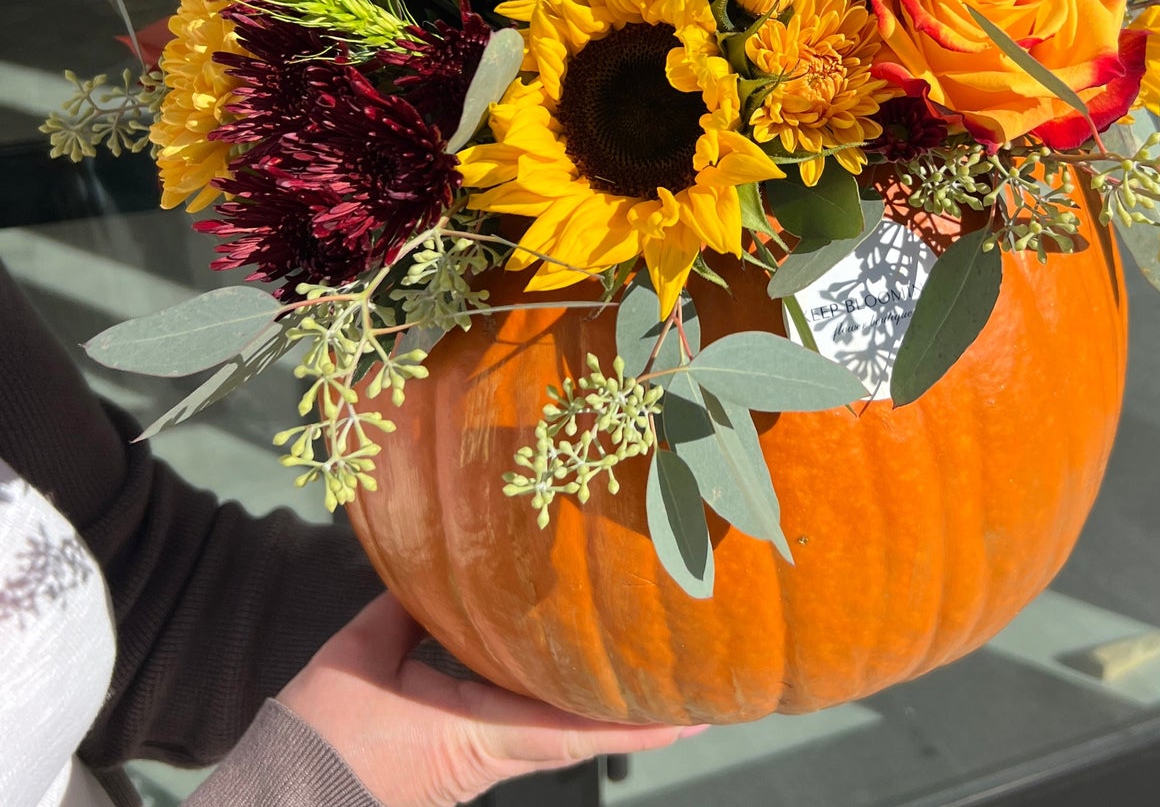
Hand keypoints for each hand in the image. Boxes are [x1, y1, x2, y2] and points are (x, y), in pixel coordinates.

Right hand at [279, 591, 704, 806]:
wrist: (281, 799)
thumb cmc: (320, 734)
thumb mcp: (362, 659)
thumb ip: (403, 609)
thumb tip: (435, 560)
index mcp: (473, 735)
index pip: (568, 731)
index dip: (631, 723)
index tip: (689, 711)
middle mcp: (490, 756)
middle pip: (579, 737)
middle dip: (635, 716)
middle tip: (693, 687)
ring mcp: (482, 764)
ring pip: (559, 737)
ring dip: (604, 713)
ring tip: (651, 679)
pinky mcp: (465, 762)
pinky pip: (529, 735)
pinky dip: (563, 709)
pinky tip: (577, 680)